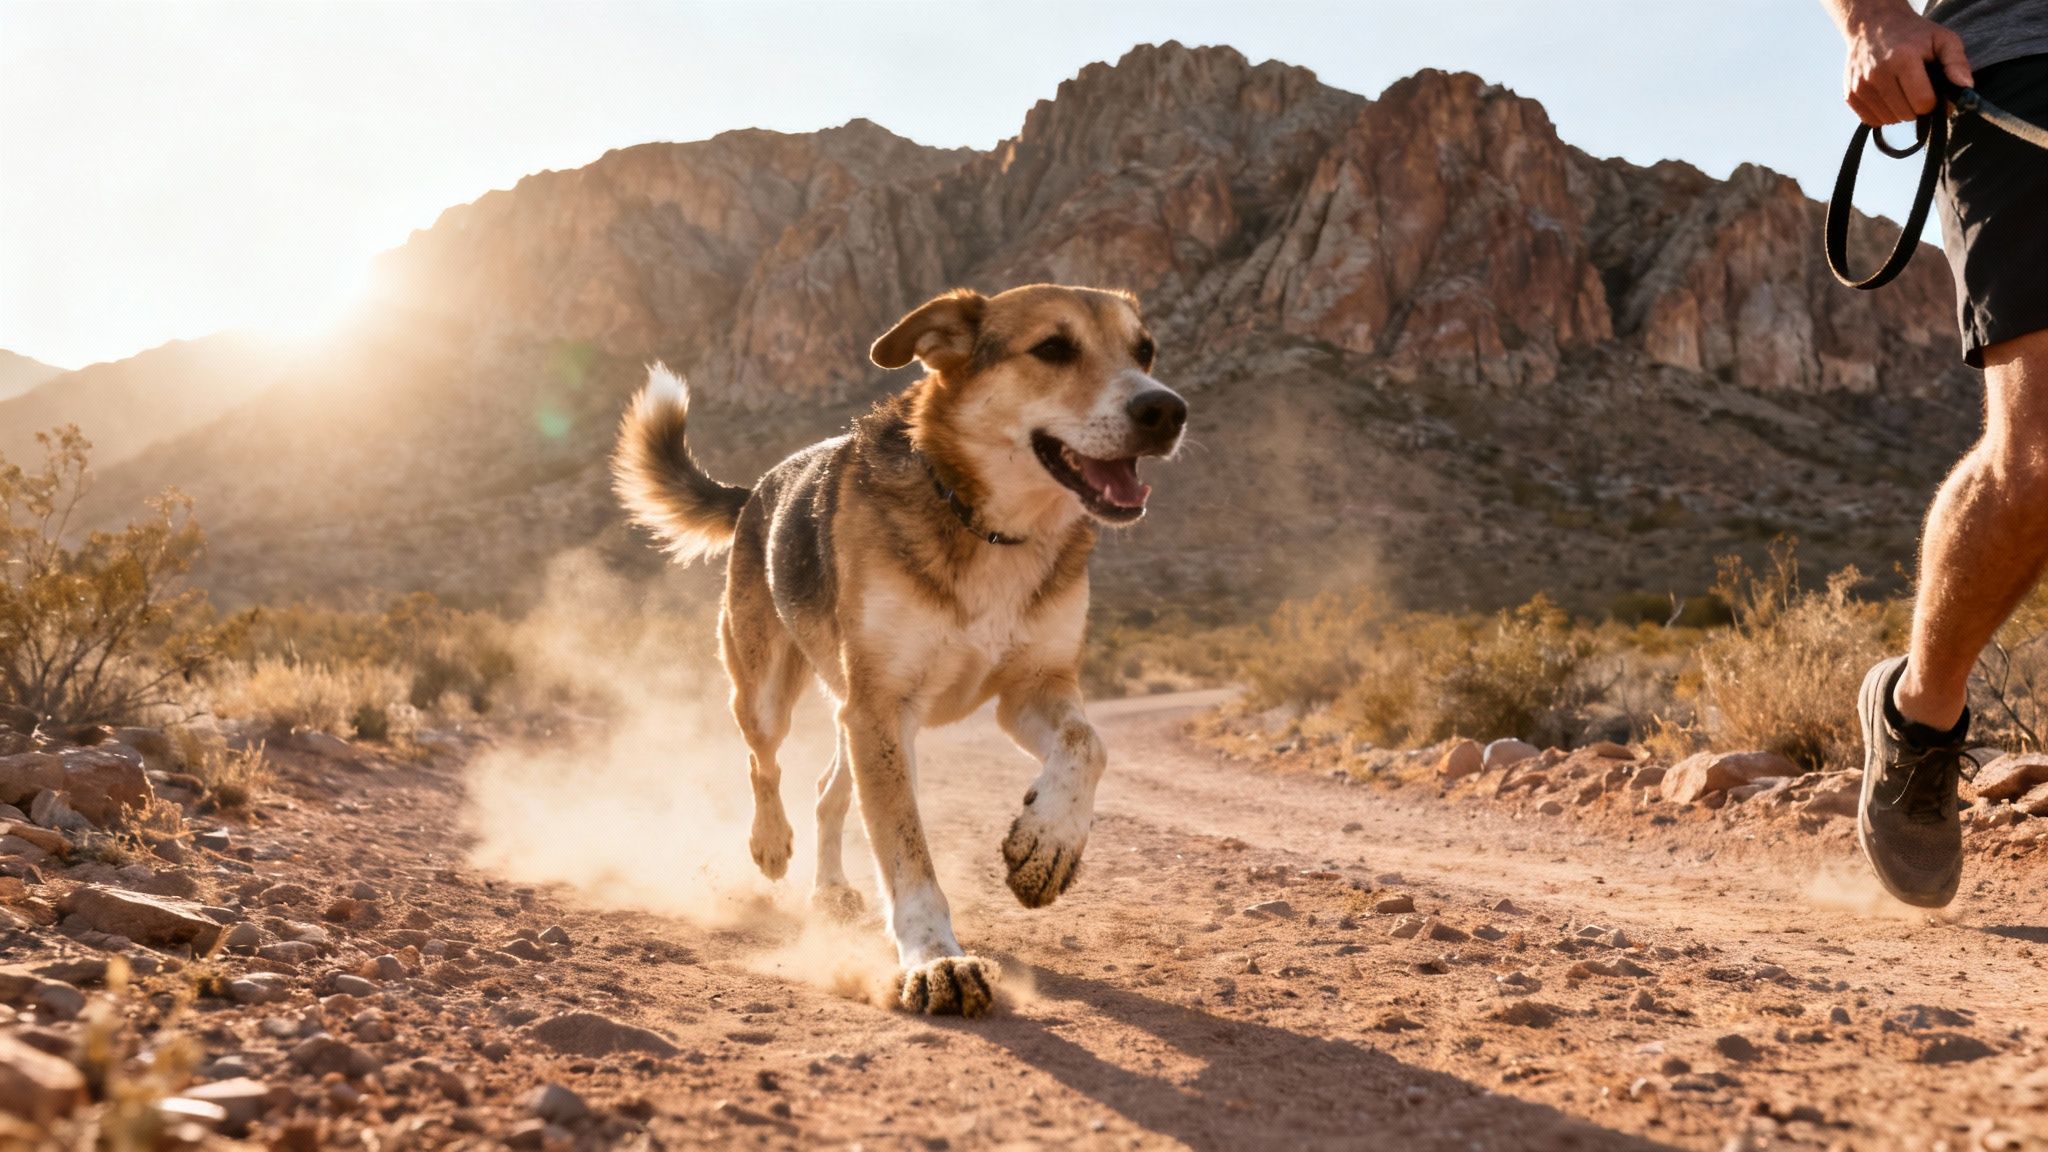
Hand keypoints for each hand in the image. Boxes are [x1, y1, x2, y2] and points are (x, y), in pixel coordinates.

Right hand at [1840, 3, 1973, 124]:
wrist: (1872, 25)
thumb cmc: (1912, 34)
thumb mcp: (1942, 39)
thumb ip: (1957, 62)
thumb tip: (1965, 86)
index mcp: (1903, 59)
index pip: (1923, 103)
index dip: (1935, 103)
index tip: (1935, 93)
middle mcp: (1877, 74)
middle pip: (1906, 114)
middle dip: (1918, 107)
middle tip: (1919, 90)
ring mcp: (1860, 86)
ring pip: (1889, 120)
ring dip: (1900, 112)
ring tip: (1903, 92)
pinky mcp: (1850, 94)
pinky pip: (1871, 120)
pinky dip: (1884, 114)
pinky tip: (1889, 97)